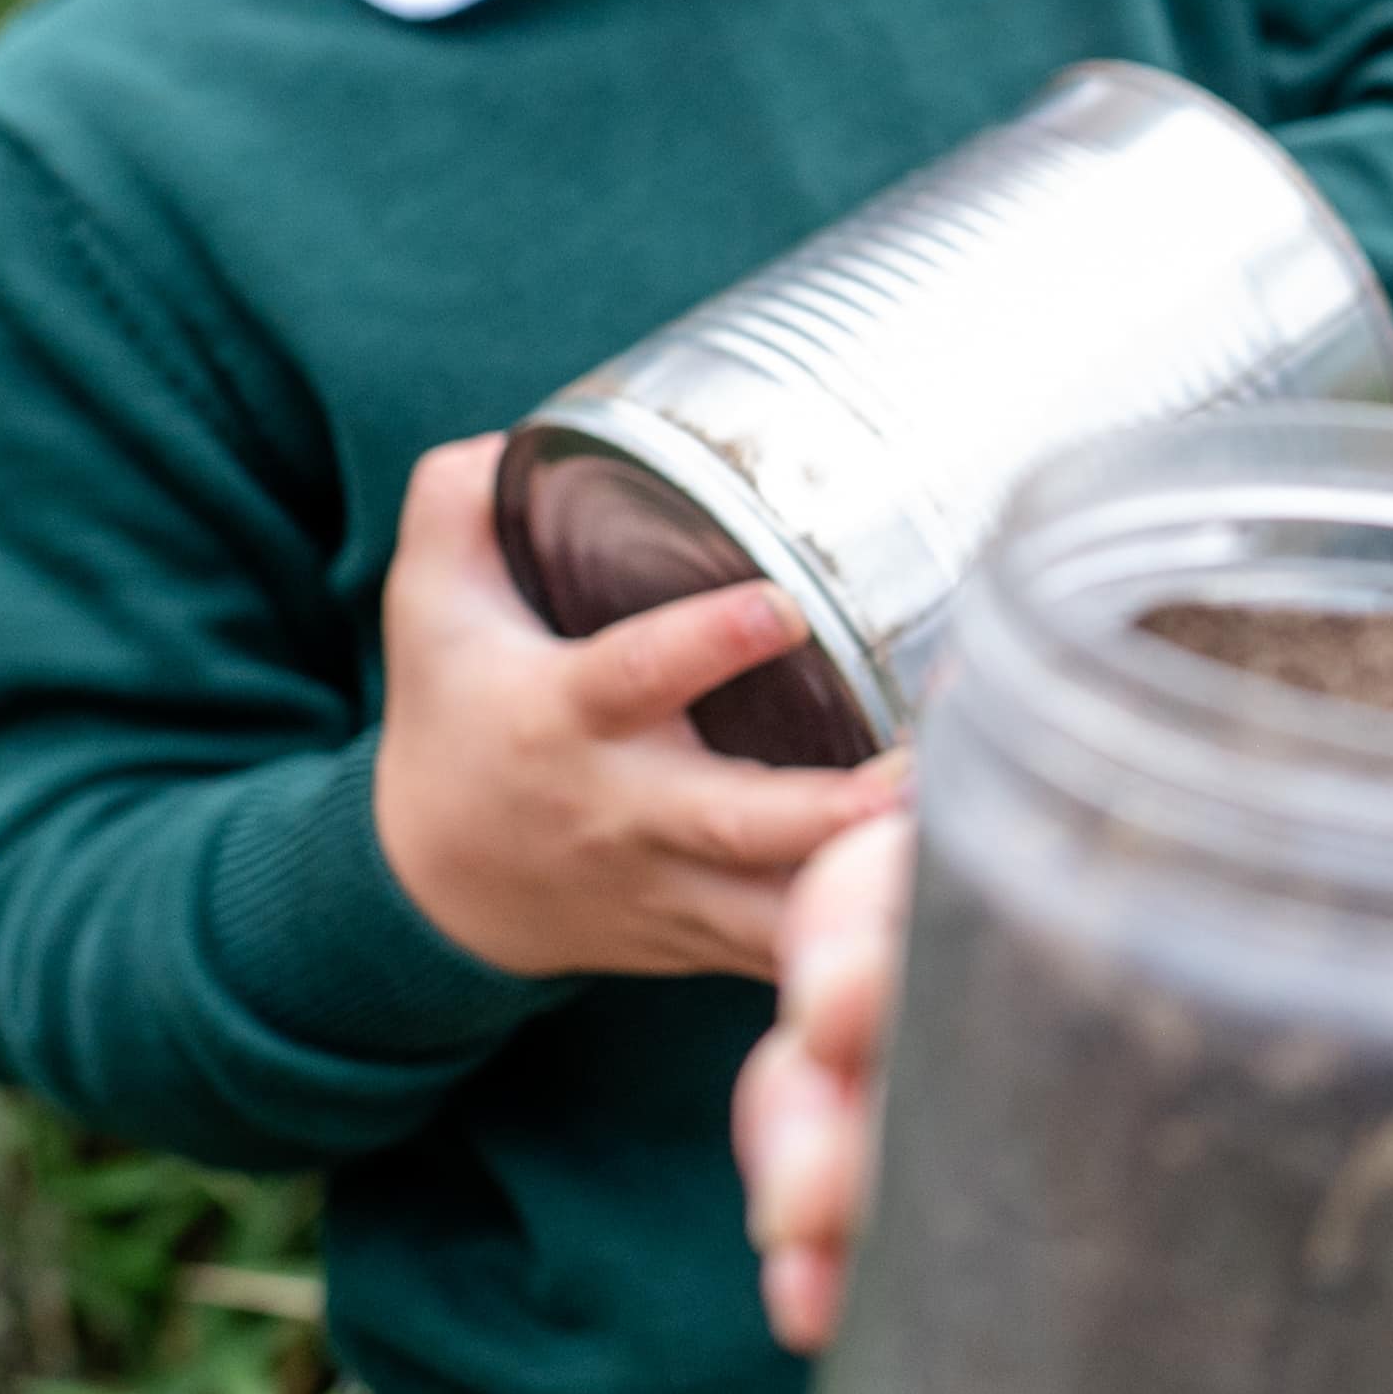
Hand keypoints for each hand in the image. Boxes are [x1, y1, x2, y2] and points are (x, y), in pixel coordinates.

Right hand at [370, 435, 897, 986]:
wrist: (435, 886)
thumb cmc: (456, 722)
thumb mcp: (426, 610)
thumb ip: (457, 511)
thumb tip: (505, 444)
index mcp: (564, 719)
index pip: (634, 677)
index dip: (706, 643)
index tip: (780, 607)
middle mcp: (624, 812)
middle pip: (738, 822)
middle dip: (830, 809)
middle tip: (919, 772)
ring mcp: (670, 888)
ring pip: (778, 908)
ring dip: (870, 887)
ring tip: (966, 842)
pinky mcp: (704, 940)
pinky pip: (792, 949)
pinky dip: (868, 938)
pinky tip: (950, 900)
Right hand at [731, 805, 1392, 1355]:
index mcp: (1328, 838)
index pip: (1056, 794)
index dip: (910, 861)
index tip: (855, 958)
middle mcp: (1219, 956)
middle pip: (943, 940)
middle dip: (826, 1023)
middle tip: (823, 1138)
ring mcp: (1184, 1118)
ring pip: (926, 1095)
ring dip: (823, 1153)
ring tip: (815, 1253)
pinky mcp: (1188, 1269)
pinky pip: (982, 1243)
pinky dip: (886, 1270)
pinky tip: (842, 1328)